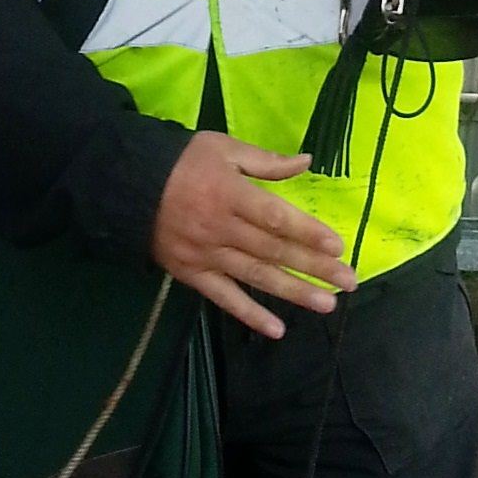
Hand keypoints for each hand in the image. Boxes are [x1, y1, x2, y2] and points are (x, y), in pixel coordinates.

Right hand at [149, 132, 357, 338]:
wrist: (128, 184)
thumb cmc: (181, 162)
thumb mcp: (222, 148)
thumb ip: (265, 161)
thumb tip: (307, 162)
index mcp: (230, 194)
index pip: (275, 217)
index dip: (307, 232)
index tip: (337, 246)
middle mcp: (221, 228)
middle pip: (273, 250)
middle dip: (314, 267)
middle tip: (348, 281)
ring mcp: (207, 254)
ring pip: (256, 276)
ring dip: (293, 292)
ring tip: (326, 304)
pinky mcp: (192, 273)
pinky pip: (224, 298)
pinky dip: (249, 314)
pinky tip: (276, 329)